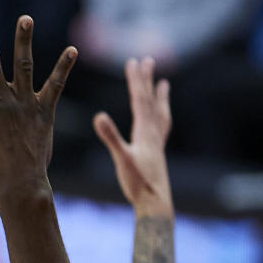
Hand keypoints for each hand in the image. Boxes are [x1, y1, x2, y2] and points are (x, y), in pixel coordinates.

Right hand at [93, 58, 172, 217]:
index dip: (136, 80)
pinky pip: (161, 130)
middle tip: (147, 60)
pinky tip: (159, 121)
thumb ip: (110, 137)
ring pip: (159, 114)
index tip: (133, 61)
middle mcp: (153, 134)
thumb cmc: (138, 183)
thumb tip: (98, 116)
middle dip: (146, 81)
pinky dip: (161, 120)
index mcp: (144, 131)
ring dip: (160, 98)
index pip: (139, 100)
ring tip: (164, 84)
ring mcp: (157, 144)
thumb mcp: (121, 159)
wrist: (155, 202)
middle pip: (150, 101)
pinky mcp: (157, 154)